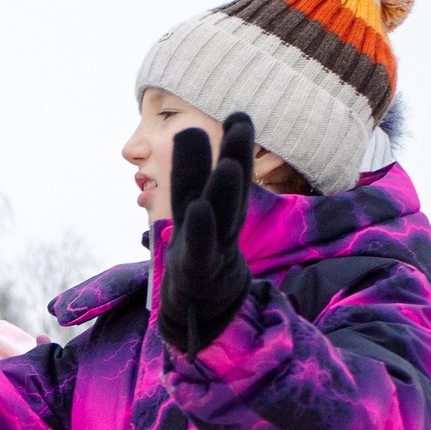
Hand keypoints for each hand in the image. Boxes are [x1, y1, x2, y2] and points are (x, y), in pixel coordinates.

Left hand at [157, 114, 257, 355]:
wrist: (200, 315)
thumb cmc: (197, 257)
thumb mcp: (192, 212)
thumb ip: (191, 172)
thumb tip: (189, 127)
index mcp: (218, 210)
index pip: (226, 175)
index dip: (234, 147)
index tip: (239, 113)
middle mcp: (219, 227)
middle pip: (228, 190)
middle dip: (236, 157)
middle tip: (241, 121)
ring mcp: (211, 252)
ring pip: (220, 218)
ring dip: (224, 193)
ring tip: (226, 165)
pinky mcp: (198, 276)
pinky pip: (201, 251)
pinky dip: (201, 231)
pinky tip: (198, 209)